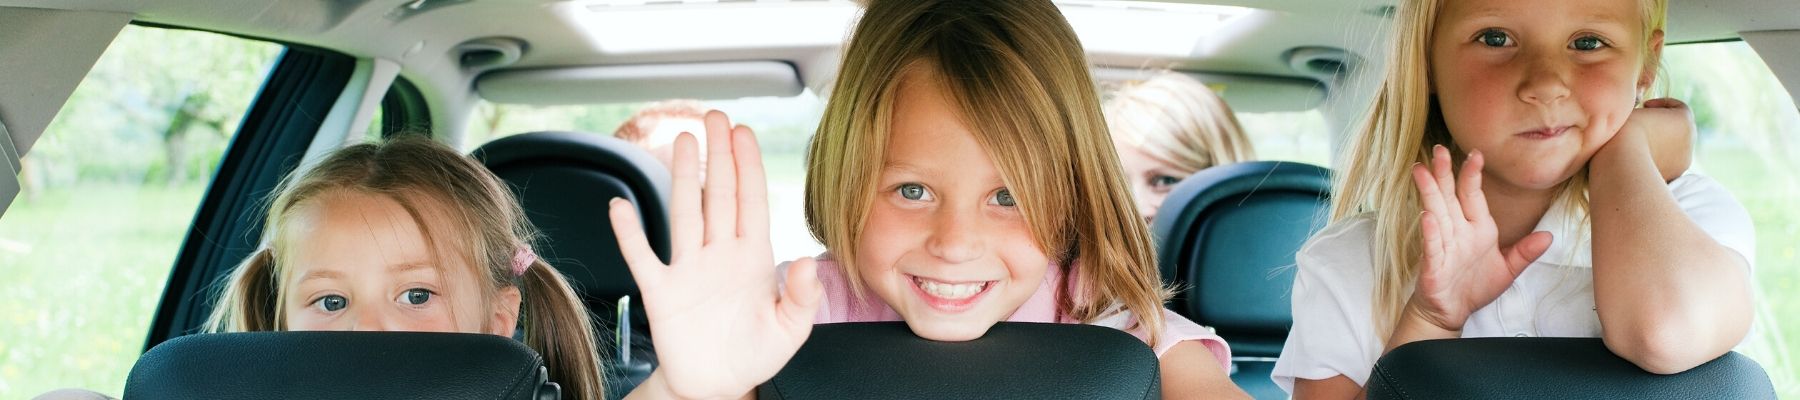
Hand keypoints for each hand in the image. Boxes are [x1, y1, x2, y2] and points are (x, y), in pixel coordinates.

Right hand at [610, 111, 822, 398]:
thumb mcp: (790, 331)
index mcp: (752, 259)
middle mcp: (719, 255)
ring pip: (685, 212)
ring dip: (682, 176)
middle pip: (718, 194)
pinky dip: (629, 233)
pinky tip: (620, 207)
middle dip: (718, 154)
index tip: (744, 132)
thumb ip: (801, 297)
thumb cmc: (753, 356)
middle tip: (715, 116)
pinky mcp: (661, 292)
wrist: (715, 386)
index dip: (748, 165)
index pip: (752, 201)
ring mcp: (688, 269)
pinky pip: (642, 257)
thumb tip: (804, 261)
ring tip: (683, 140)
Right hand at [1407, 145, 1552, 330]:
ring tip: (1422, 171)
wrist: (1451, 312)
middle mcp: (1457, 232)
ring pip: (1435, 213)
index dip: (1472, 175)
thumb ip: (1525, 252)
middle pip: (1449, 196)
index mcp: (1477, 228)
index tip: (1476, 154)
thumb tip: (1549, 236)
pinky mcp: (1433, 265)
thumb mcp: (1507, 270)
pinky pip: (1432, 245)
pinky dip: (1430, 232)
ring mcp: (1443, 246)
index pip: (1472, 195)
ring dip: (1429, 192)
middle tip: (1439, 150)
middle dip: (1444, 173)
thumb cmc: (1475, 287)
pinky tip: (1427, 217)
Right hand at [1607, 97, 1694, 181]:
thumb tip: (1640, 115)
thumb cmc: (1624, 132)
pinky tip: (1641, 158)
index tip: (1644, 107)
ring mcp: (1685, 157)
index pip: (1677, 106)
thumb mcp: (1631, 110)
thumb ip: (1643, 110)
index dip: (1660, 104)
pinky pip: (1670, 162)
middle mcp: (1690, 137)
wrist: (1623, 161)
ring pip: (1676, 146)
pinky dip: (1660, 158)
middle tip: (1643, 125)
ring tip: (1640, 143)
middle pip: (1679, 127)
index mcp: (1683, 118)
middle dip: (1664, 125)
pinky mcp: (1676, 172)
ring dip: (1663, 142)